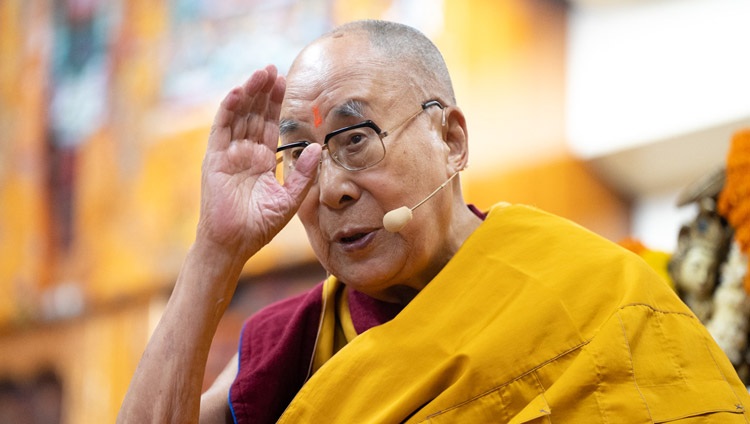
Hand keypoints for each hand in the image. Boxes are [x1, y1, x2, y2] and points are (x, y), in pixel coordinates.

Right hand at [197, 65, 320, 260]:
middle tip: (273, 69)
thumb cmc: (259, 226)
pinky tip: (238, 93)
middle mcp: (245, 153)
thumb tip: (316, 148)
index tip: (285, 83)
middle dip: (264, 92)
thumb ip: (304, 174)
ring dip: (249, 94)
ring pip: (239, 116)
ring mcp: (229, 154)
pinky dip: (228, 110)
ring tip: (260, 74)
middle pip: (255, 115)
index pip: (271, 125)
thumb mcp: (290, 199)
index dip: (277, 105)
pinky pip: (221, 129)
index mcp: (263, 160)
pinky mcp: (215, 159)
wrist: (234, 244)